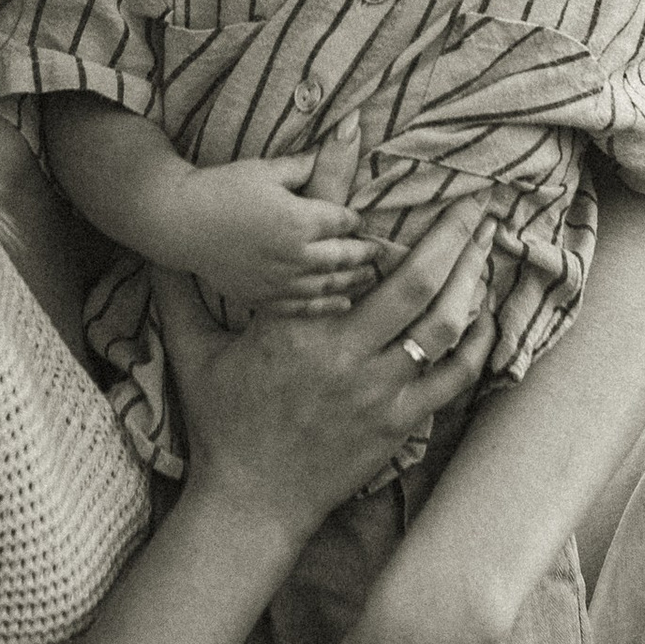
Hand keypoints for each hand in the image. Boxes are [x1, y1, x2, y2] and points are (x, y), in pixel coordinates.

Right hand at [155, 177, 495, 545]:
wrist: (250, 503)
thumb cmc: (221, 423)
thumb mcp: (193, 352)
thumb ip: (177, 294)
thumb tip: (154, 248)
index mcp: (295, 328)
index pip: (331, 246)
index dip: (346, 187)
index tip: (366, 140)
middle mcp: (343, 357)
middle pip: (415, 282)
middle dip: (453, 235)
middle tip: (479, 199)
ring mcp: (378, 394)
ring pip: (442, 326)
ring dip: (472, 281)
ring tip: (490, 244)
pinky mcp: (399, 424)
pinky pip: (452, 378)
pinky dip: (475, 344)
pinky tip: (487, 314)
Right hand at [168, 155, 382, 316]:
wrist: (179, 222)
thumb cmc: (223, 187)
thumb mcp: (268, 169)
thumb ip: (308, 163)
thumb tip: (345, 137)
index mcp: (301, 220)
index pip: (344, 222)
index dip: (357, 221)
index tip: (364, 221)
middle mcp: (296, 256)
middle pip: (344, 258)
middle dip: (365, 255)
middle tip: (380, 253)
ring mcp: (280, 282)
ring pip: (329, 286)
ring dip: (354, 282)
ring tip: (370, 277)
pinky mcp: (263, 299)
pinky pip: (304, 308)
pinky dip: (328, 307)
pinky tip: (343, 303)